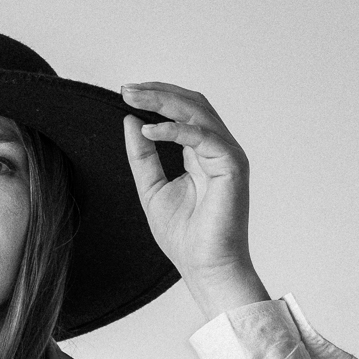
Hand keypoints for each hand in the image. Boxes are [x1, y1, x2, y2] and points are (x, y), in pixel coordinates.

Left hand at [121, 82, 259, 294]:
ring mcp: (228, 155)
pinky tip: (149, 131)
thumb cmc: (185, 239)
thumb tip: (131, 121)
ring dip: (164, 101)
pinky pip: (203, 136)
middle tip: (126, 89)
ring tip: (134, 98)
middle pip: (191, 104)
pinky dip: (175, 130)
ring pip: (198, 112)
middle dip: (158, 92)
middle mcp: (218, 149)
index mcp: (201, 153)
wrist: (206, 269)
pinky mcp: (233, 165)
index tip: (126, 93)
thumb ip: (143, 158)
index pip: (182, 112)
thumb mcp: (152, 191)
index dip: (156, 98)